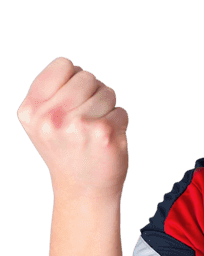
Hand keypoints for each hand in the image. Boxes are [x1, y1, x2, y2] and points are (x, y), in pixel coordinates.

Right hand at [17, 56, 129, 198]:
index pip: (64, 64)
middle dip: (93, 94)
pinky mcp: (104, 134)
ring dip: (107, 108)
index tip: (73, 101)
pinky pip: (121, 111)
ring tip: (95, 131)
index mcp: (31, 110)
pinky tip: (106, 142)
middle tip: (86, 120)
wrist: (84, 191)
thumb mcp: (42, 121)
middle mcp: (50, 117)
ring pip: (107, 91)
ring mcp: (77, 125)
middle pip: (87, 76)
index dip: (74, 79)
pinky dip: (119, 124)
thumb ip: (52, 92)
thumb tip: (76, 68)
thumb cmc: (67, 150)